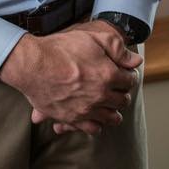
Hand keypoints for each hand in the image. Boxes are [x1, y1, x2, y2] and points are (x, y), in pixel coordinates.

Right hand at [0, 21, 141, 134]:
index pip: (130, 81)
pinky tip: (96, 117)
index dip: (129, 75)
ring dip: (114, 111)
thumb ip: (119, 49)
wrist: (32, 64)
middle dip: (122, 93)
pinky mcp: (70, 118)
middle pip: (122, 101)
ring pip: (111, 118)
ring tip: (110, 105)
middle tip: (117, 88)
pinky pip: (91, 129)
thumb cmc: (63, 48)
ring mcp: (85, 110)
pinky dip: (97, 125)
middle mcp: (100, 96)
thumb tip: (136, 60)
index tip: (124, 73)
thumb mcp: (95, 38)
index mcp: (109, 75)